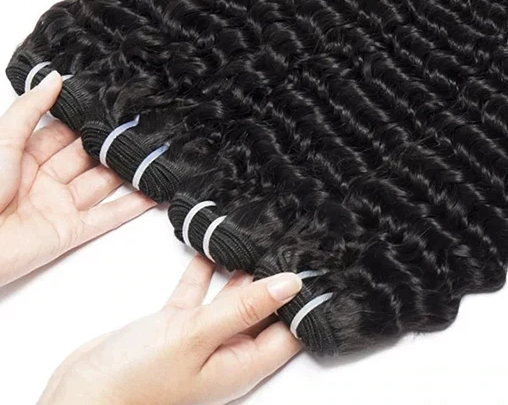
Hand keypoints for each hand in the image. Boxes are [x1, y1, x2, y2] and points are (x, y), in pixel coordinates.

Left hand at [0, 71, 153, 286]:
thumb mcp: (1, 141)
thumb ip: (29, 110)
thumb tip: (54, 78)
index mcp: (24, 157)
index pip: (63, 133)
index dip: (87, 120)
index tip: (114, 103)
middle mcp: (44, 180)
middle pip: (87, 157)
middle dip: (111, 142)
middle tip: (143, 123)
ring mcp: (58, 206)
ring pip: (101, 183)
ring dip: (127, 170)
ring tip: (156, 151)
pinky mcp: (69, 232)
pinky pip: (106, 217)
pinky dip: (131, 206)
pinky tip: (151, 193)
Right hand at [38, 256, 302, 404]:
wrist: (75, 397)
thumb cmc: (134, 382)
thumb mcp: (196, 337)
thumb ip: (244, 307)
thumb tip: (293, 283)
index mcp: (241, 365)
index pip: (290, 331)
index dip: (306, 301)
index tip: (320, 264)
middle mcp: (225, 353)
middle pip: (264, 310)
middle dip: (276, 277)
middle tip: (294, 236)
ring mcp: (199, 339)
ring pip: (231, 297)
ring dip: (241, 268)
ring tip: (261, 231)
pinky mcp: (174, 326)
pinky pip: (198, 292)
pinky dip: (205, 269)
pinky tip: (214, 242)